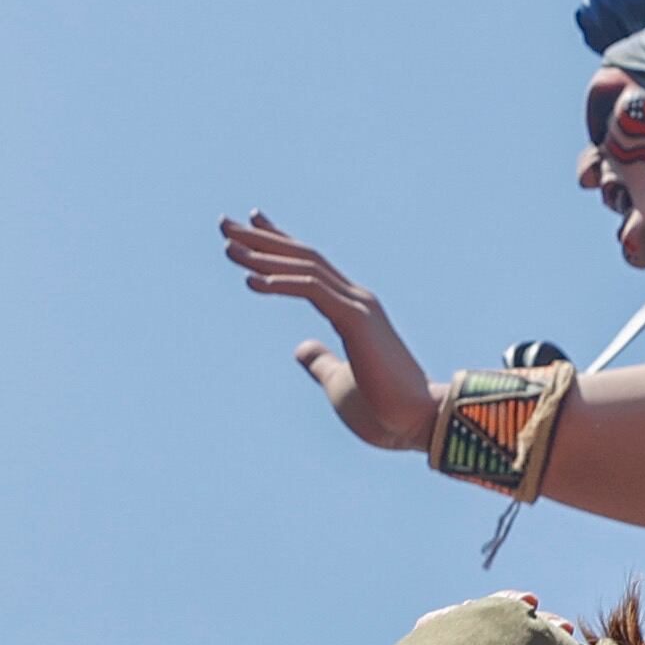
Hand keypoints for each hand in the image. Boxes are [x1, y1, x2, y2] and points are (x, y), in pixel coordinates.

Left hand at [224, 216, 440, 452]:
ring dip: (263, 256)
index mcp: (353, 311)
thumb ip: (321, 362)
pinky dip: (281, 282)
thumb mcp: (338, 382)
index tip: (252, 222)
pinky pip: (312, 292)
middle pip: (303, 258)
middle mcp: (357, 300)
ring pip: (305, 269)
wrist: (419, 423)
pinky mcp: (356, 321)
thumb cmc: (383, 410)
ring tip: (228, 247)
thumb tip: (301, 349)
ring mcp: (359, 307)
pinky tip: (251, 281)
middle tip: (225, 224)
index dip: (280, 242)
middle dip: (262, 239)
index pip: (311, 268)